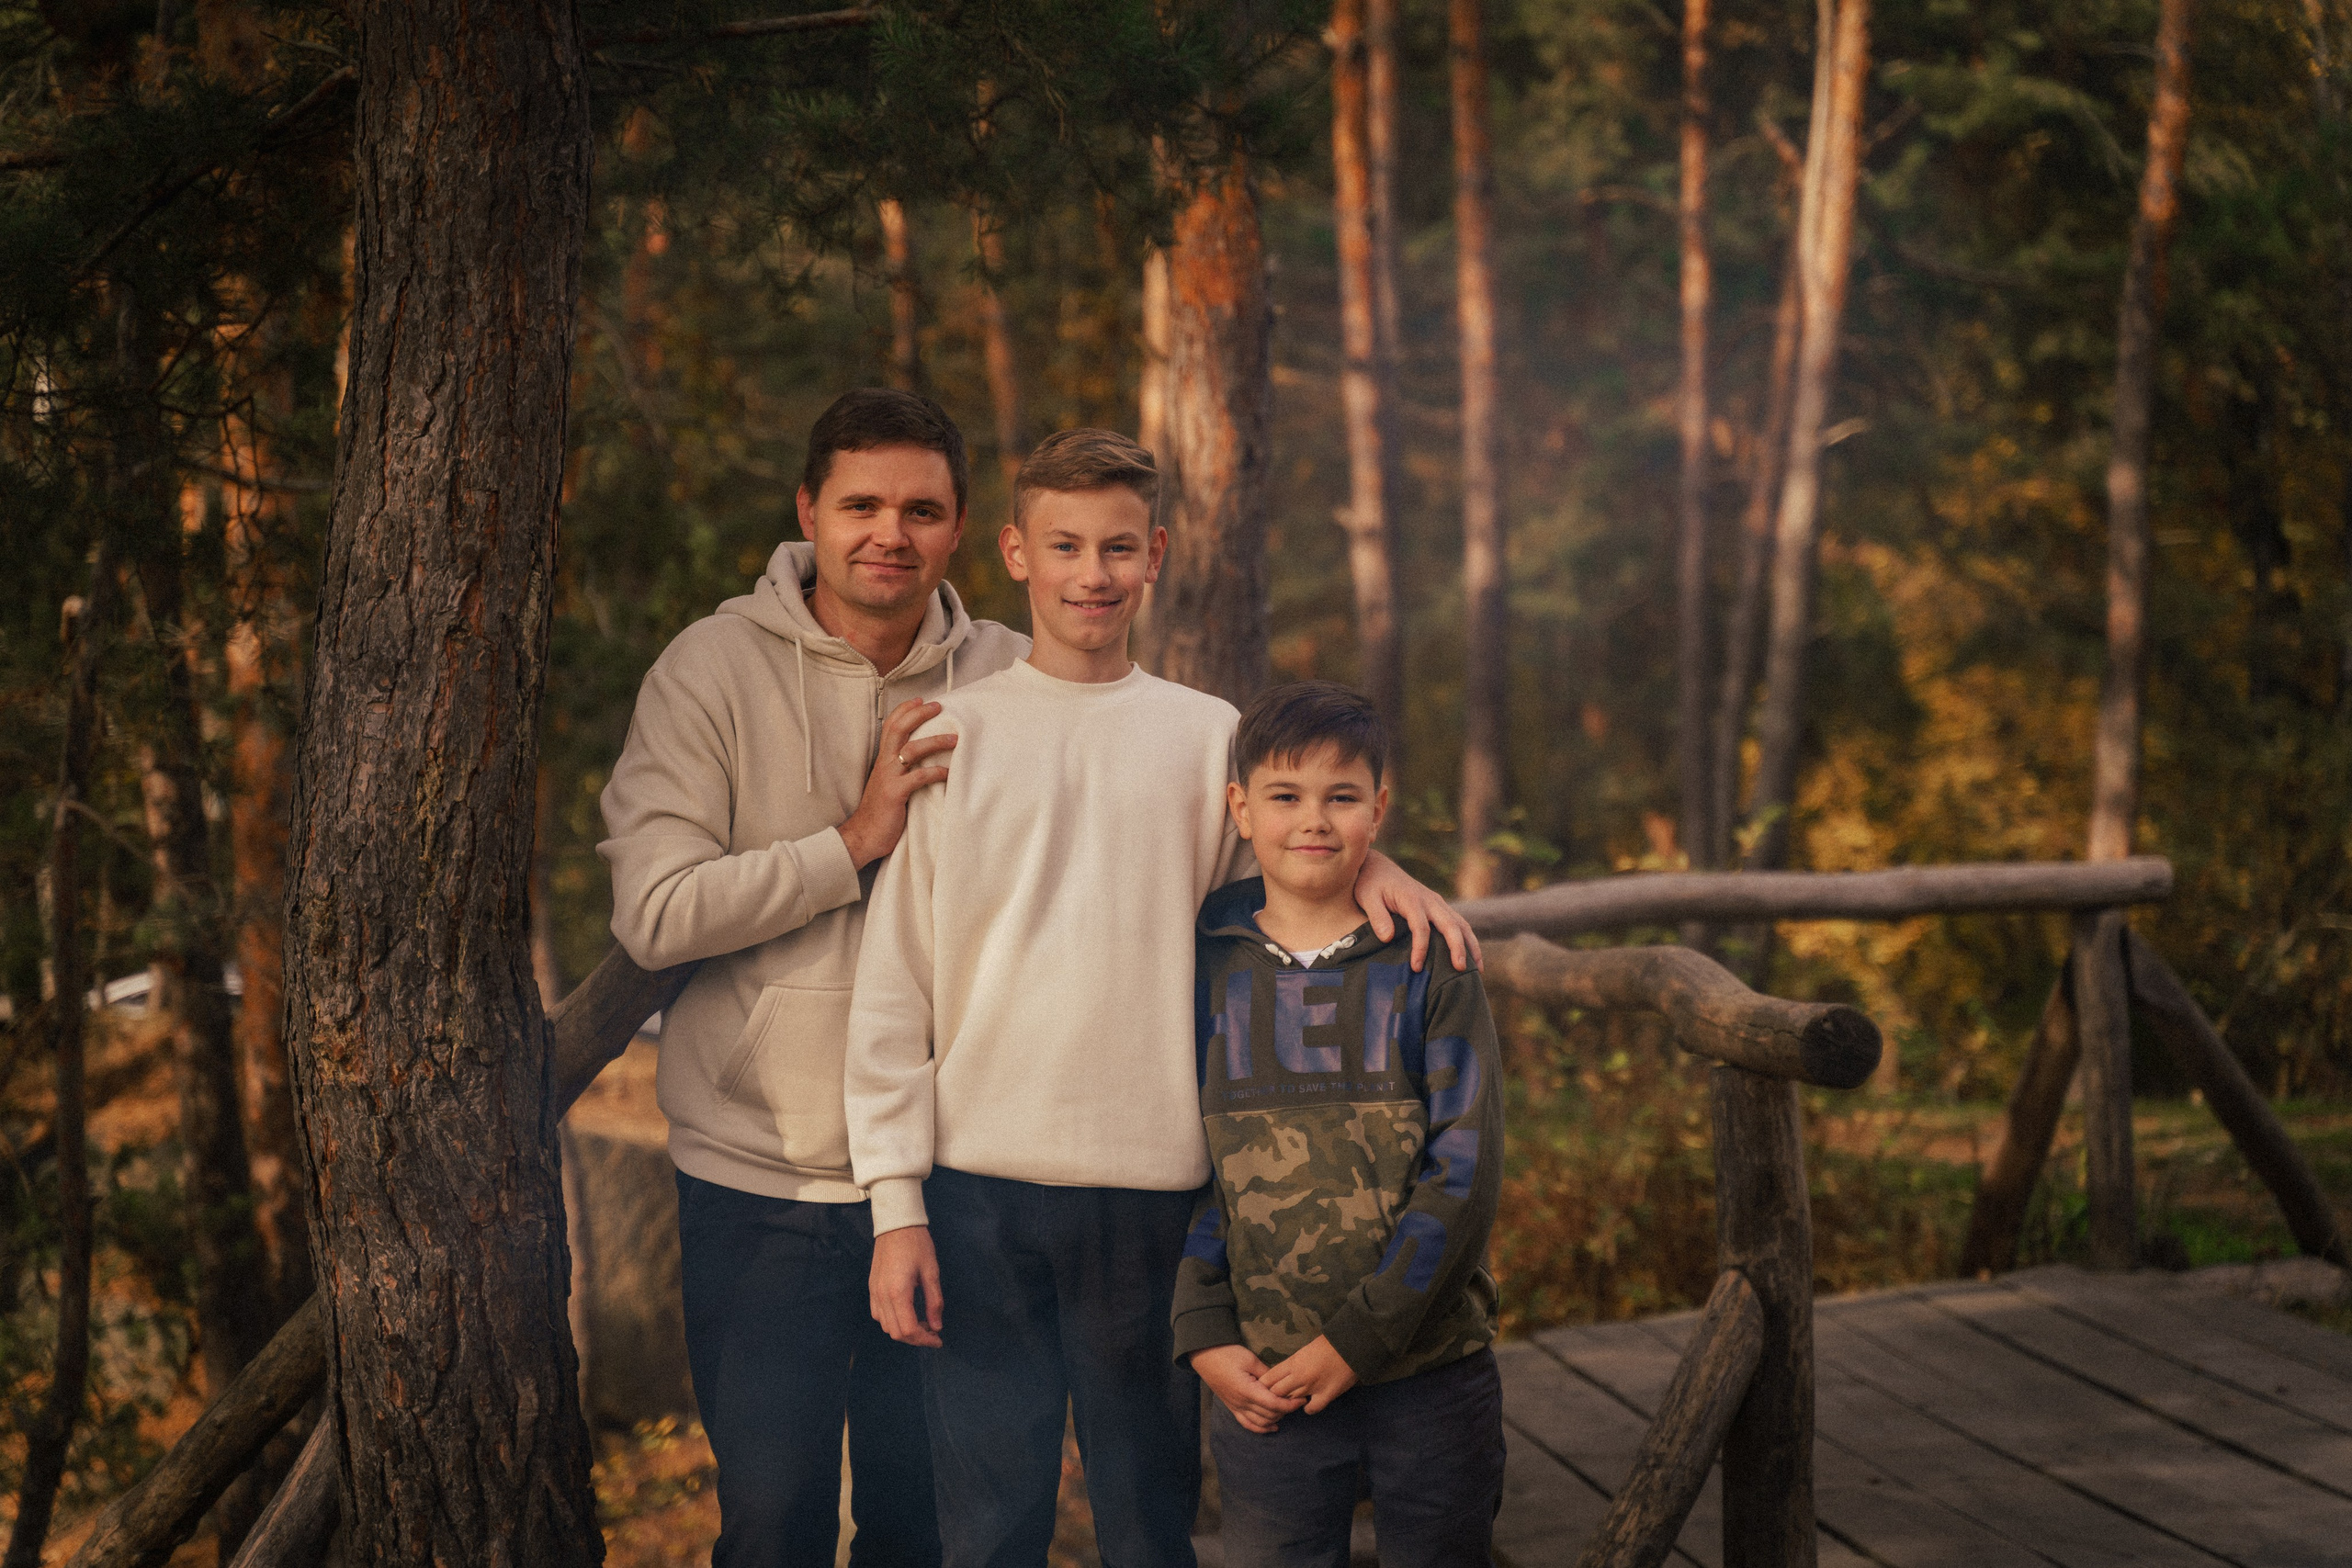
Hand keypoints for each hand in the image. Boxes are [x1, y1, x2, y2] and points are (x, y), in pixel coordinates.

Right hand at [839, 700, 957, 868]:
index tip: (922, 700)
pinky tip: (948, 773)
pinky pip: (918, 778)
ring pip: (911, 749)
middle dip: (919, 714)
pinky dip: (935, 772)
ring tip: (955, 738)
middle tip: (939, 706)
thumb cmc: (880, 810)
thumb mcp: (888, 782)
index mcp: (883, 759)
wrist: (863, 835)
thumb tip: (922, 757)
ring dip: (935, 741)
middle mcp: (884, 763)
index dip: (905, 710)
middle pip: (899, 728)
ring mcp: (889, 777)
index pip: (890, 725)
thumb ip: (900, 768)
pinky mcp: (895, 794)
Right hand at [869, 1225, 943, 1346]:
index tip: (938, 1339)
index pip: (909, 1329)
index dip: (925, 1340)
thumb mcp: (931, 1271)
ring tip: (922, 1322)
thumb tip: (938, 1326)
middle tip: (933, 1332)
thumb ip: (934, 1301)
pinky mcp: (871, 1287)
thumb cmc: (916, 1244)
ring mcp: (874, 1292)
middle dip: (916, 1338)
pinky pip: (878, 1314)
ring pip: (886, 1326)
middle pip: (896, 1332)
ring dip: (904, 1330)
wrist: (896, 1224)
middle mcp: (882, 1296)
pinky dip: (892, 1321)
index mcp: (898, 1293)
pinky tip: (906, 1312)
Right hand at [1190, 1344, 1304, 1433]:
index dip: (1290, 1405)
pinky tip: (1272, 1427)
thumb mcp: (1250, 1359)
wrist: (1205, 1356)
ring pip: (1260, 1423)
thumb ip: (1267, 1374)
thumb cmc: (1228, 1354)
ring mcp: (1236, 1407)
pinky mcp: (1232, 1408)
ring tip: (1286, 1410)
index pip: (1274, 1405)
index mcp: (1248, 1391)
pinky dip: (1261, 1428)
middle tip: (1296, 1400)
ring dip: (1276, 1419)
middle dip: (1286, 1410)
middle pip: (1270, 1415)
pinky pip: (1247, 1424)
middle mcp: (1242, 1403)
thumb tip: (1281, 1383)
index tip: (1302, 1399)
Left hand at [1258, 1335, 1357, 1413]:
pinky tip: (1310, 1403)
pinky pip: (1311, 1409)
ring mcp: (1312, 1388)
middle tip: (1276, 1395)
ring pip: (1291, 1402)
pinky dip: (1309, 1408)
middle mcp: (1299, 1377)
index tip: (1265, 1386)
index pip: (1269, 1378)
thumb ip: (1293, 1363)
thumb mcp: (1305, 1349)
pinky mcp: (1326, 1395)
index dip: (1264, 1384)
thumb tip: (1284, 1373)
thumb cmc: (1328, 1343)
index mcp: (1293, 1363)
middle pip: (1276, 1393)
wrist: (1350, 1346)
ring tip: (1291, 1399)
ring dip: (1290, 1401)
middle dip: (1274, 1395)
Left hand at [1353, 850, 1482, 972]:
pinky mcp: (1439, 907)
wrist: (1378, 867)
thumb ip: (1377, 916)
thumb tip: (1387, 938)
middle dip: (1457, 947)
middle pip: (1450, 925)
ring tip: (1477, 970)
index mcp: (1412, 899)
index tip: (1415, 967)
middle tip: (1460, 970)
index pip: (1421, 927)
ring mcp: (1437, 903)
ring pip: (1461, 924)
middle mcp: (1430, 900)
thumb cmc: (1370, 884)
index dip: (1420, 948)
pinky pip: (1459, 923)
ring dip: (1471, 945)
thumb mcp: (1367, 897)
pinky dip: (1468, 939)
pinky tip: (1472, 958)